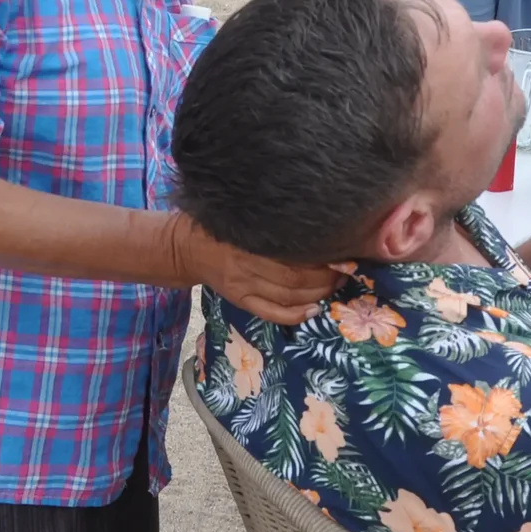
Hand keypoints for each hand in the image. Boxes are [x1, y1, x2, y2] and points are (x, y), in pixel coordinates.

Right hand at [174, 216, 345, 325]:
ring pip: (288, 296)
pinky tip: (314, 310)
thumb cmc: (220, 226)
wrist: (186, 248)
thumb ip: (274, 224)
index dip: (322, 257)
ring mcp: (242, 286)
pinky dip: (296, 315)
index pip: (293, 253)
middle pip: (295, 277)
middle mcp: (245, 264)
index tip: (342, 252)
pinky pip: (271, 313)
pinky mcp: (240, 301)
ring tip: (335, 286)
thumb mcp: (242, 216)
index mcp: (249, 239)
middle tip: (343, 270)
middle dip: (326, 277)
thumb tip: (316, 228)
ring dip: (317, 294)